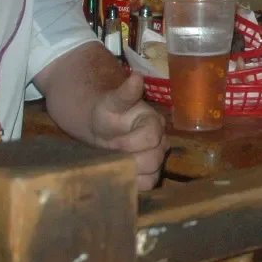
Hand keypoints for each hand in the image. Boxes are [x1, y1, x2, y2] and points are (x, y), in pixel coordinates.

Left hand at [88, 71, 167, 190]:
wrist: (101, 126)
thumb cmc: (108, 112)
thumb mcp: (112, 101)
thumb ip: (125, 93)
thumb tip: (137, 76)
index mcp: (154, 122)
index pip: (151, 137)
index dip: (129, 142)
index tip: (112, 141)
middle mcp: (160, 139)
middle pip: (154, 159)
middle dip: (130, 159)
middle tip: (112, 153)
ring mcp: (156, 157)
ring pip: (153, 173)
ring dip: (132, 172)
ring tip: (117, 163)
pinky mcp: (150, 172)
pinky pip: (149, 184)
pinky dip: (135, 183)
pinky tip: (122, 175)